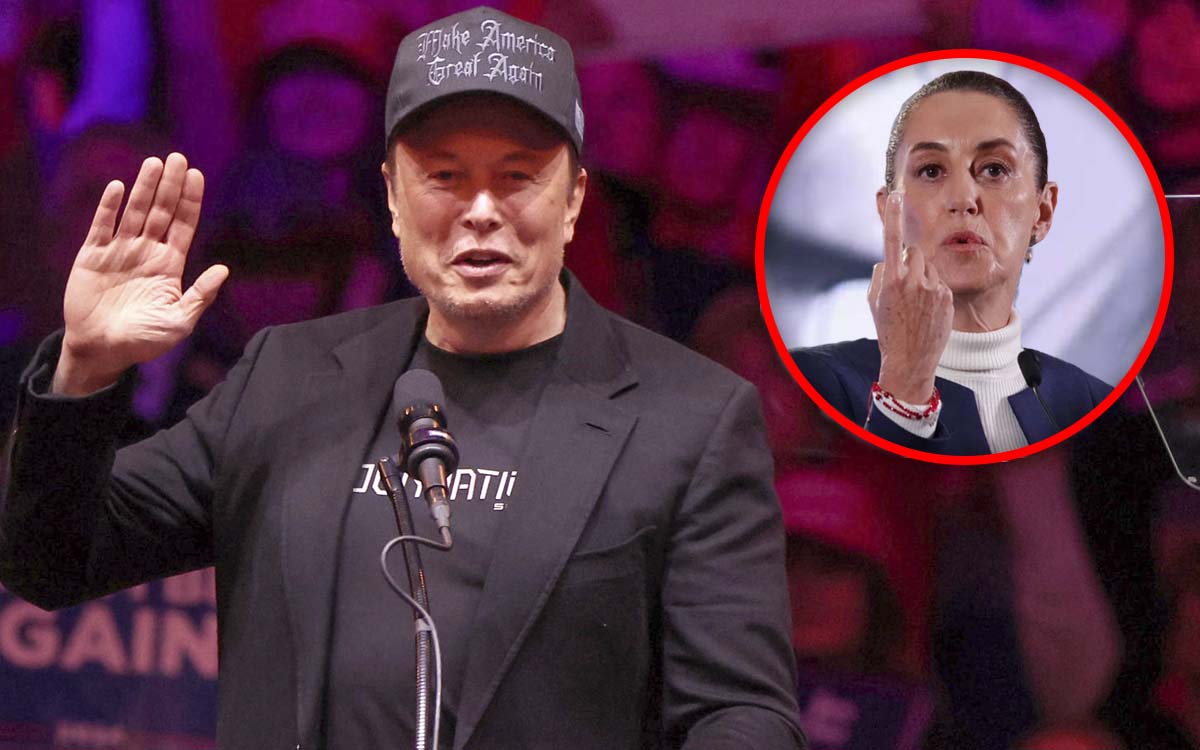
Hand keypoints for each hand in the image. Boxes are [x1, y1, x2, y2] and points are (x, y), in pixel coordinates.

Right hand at [53, 153, 228, 395]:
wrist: (102, 351)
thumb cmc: (145, 341)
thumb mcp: (179, 322)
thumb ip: (200, 296)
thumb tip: (225, 270)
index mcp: (170, 265)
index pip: (184, 225)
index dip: (191, 200)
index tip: (197, 175)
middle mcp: (147, 252)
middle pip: (162, 211)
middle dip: (170, 185)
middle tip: (178, 157)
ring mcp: (120, 251)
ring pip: (134, 212)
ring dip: (143, 188)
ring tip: (153, 163)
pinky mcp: (93, 256)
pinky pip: (102, 227)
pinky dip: (108, 207)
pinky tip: (117, 187)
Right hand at [868, 190, 952, 403]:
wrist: (911, 360)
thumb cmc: (888, 331)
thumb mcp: (875, 302)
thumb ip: (881, 275)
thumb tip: (890, 259)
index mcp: (891, 282)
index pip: (891, 241)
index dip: (892, 216)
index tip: (895, 194)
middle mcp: (913, 281)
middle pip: (915, 252)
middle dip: (910, 261)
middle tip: (905, 284)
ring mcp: (933, 289)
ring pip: (929, 267)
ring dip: (923, 276)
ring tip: (917, 303)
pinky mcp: (947, 297)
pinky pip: (940, 282)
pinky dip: (933, 291)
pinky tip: (927, 311)